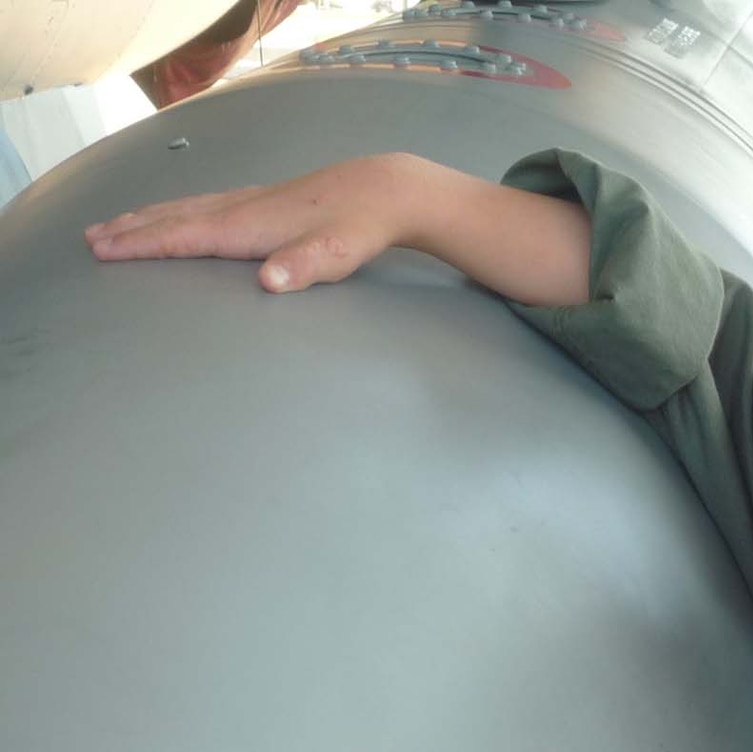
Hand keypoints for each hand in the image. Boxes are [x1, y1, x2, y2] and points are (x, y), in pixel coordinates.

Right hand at [84, 153, 429, 292]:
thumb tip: (270, 280)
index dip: (141, 244)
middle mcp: (242, 208)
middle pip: (173, 218)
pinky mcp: (264, 200)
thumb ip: (301, 268)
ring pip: (186, 208)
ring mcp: (251, 200)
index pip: (183, 236)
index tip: (104, 251)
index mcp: (249, 225)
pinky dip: (178, 210)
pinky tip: (177, 214)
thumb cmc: (359, 226)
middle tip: (90, 238)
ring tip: (116, 225)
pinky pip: (205, 205)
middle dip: (130, 229)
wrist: (384, 191)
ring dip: (148, 217)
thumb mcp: (337, 254)